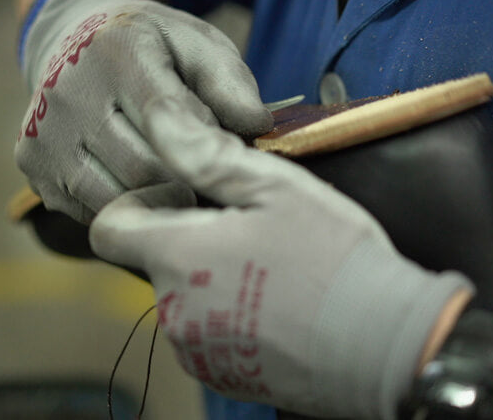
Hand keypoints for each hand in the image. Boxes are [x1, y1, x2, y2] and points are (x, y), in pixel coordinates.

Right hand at [16, 0, 271, 222]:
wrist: (73, 39)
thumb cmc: (149, 47)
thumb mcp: (196, 43)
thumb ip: (228, 81)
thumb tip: (255, 127)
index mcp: (116, 50)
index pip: (165, 118)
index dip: (204, 148)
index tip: (229, 162)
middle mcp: (67, 90)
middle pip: (143, 169)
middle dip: (186, 181)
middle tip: (211, 184)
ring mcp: (43, 132)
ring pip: (115, 199)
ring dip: (156, 203)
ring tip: (181, 189)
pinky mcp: (33, 164)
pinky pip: (89, 211)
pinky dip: (123, 207)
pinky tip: (141, 189)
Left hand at [89, 97, 472, 418]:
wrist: (383, 347)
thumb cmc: (333, 260)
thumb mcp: (273, 187)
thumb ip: (203, 153)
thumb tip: (158, 118)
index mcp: (176, 257)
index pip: (109, 226)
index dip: (139, 203)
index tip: (185, 196)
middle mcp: (172, 310)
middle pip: (150, 258)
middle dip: (186, 235)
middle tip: (245, 224)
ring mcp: (194, 348)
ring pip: (181, 294)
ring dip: (209, 275)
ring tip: (268, 264)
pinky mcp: (220, 374)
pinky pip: (204, 331)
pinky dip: (226, 313)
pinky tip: (274, 301)